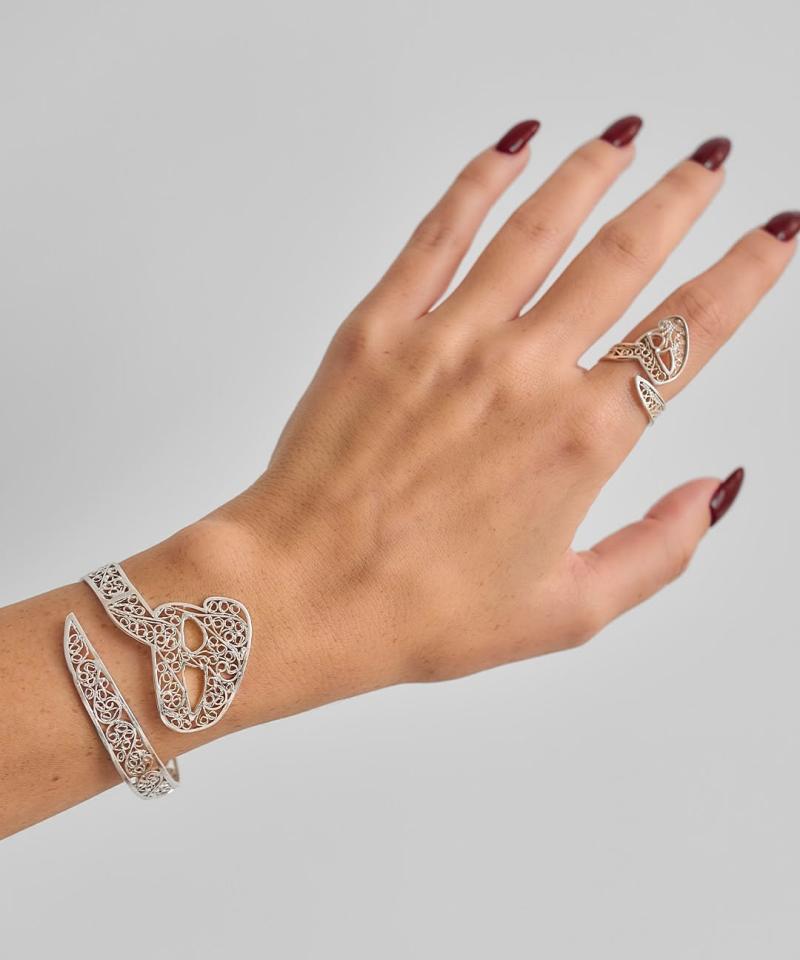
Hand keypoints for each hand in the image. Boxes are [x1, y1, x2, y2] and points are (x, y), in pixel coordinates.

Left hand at [221, 117, 796, 707]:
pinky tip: (512, 148)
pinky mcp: (380, 328)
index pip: (688, 334)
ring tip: (627, 138)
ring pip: (540, 227)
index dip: (746, 274)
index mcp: (581, 442)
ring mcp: (448, 342)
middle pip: (624, 257)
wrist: (302, 594)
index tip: (774, 235)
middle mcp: (524, 374)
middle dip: (680, 200)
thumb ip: (659, 551)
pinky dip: (481, 181)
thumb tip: (715, 490)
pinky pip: (440, 233)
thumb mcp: (568, 611)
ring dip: (593, 172)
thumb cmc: (425, 612)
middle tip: (710, 161)